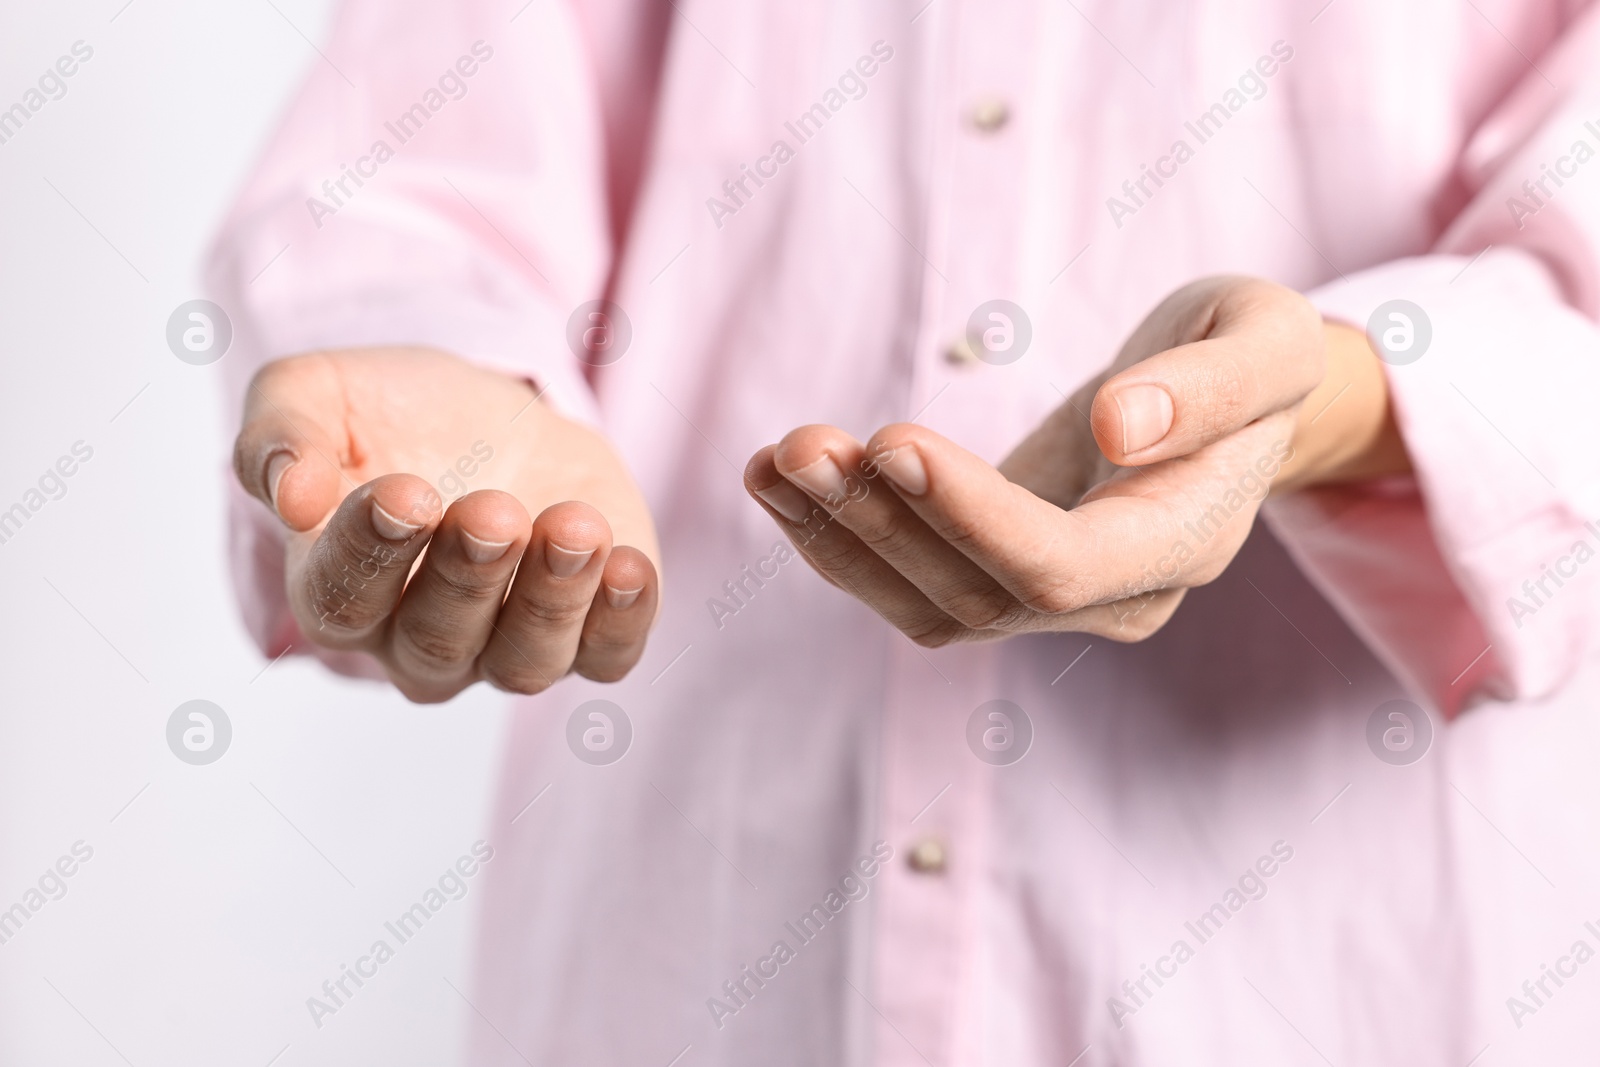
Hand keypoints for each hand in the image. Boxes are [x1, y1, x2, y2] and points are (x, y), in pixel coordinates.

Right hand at [233, 347, 659, 701]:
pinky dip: (622, 622)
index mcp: (336, 591)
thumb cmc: (387, 414)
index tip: (402, 493)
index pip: (342, 598)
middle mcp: (416, 641)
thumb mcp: (312, 398)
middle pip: (437, 639)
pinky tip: (629, 567)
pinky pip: (605, 656)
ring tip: (573, 528)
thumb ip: (281, 438)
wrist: (489, 415)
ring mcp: (505, 647)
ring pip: (523, 662)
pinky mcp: (588, 631)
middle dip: (467, 574)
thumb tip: (291, 492)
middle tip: (491, 511)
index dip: (369, 551)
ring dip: (552, 599)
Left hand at [743, 276, 1408, 644]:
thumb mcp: (1266, 343)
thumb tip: (1118, 427)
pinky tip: (778, 479)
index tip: (893, 438)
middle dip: (879, 521)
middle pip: (976, 592)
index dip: (970, 516)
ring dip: (840, 538)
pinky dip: (837, 538)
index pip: (1059, 567)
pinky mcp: (994, 576)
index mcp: (1180, 546)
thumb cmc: (1248, 360)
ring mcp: (1049, 600)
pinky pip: (906, 582)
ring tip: (775, 462)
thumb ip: (1213, 386)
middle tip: (800, 445)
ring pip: (926, 602)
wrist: (1226, 402)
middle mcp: (1112, 599)